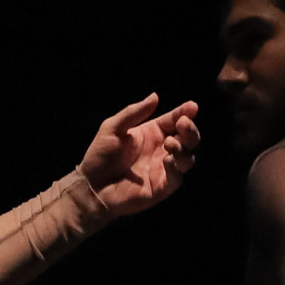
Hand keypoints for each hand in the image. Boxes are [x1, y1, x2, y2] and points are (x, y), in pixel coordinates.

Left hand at [73, 93, 203, 218]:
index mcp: (152, 133)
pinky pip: (177, 177)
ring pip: (187, 157)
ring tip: (170, 143)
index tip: (192, 106)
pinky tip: (168, 159)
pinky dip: (176, 167)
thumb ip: (133, 113)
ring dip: (184, 147)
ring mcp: (163, 169)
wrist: (91, 187)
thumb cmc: (100, 156)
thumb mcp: (113, 128)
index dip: (184, 113)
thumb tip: (155, 96)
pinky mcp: (161, 187)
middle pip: (187, 138)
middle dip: (190, 129)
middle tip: (183, 123)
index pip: (173, 120)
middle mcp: (161, 150)